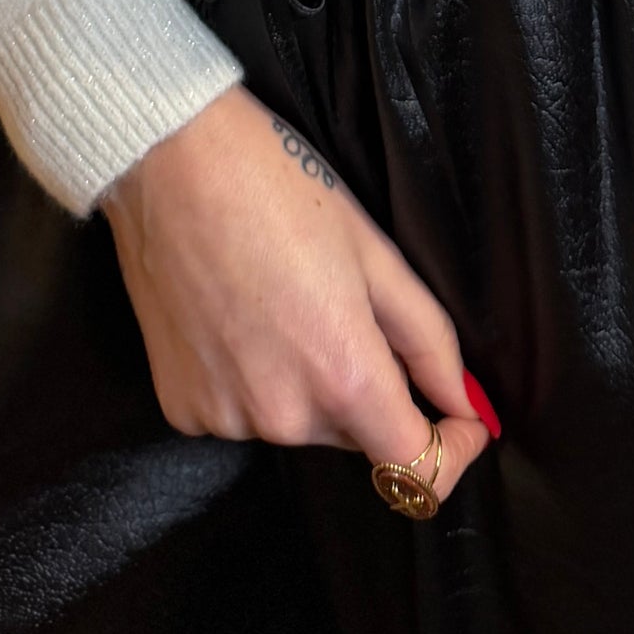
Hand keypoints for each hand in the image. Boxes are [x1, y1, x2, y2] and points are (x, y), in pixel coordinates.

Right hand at [102, 87, 494, 498]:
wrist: (171, 162)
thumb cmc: (279, 188)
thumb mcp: (376, 253)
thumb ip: (429, 340)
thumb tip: (463, 401)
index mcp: (343, 377)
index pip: (415, 472)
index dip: (451, 451)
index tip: (460, 419)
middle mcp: (283, 417)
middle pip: (356, 433)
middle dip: (370, 387)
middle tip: (345, 304)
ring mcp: (226, 418)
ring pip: (299, 421)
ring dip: (309, 381)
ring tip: (284, 299)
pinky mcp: (182, 409)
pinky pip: (243, 412)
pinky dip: (254, 378)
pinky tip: (238, 315)